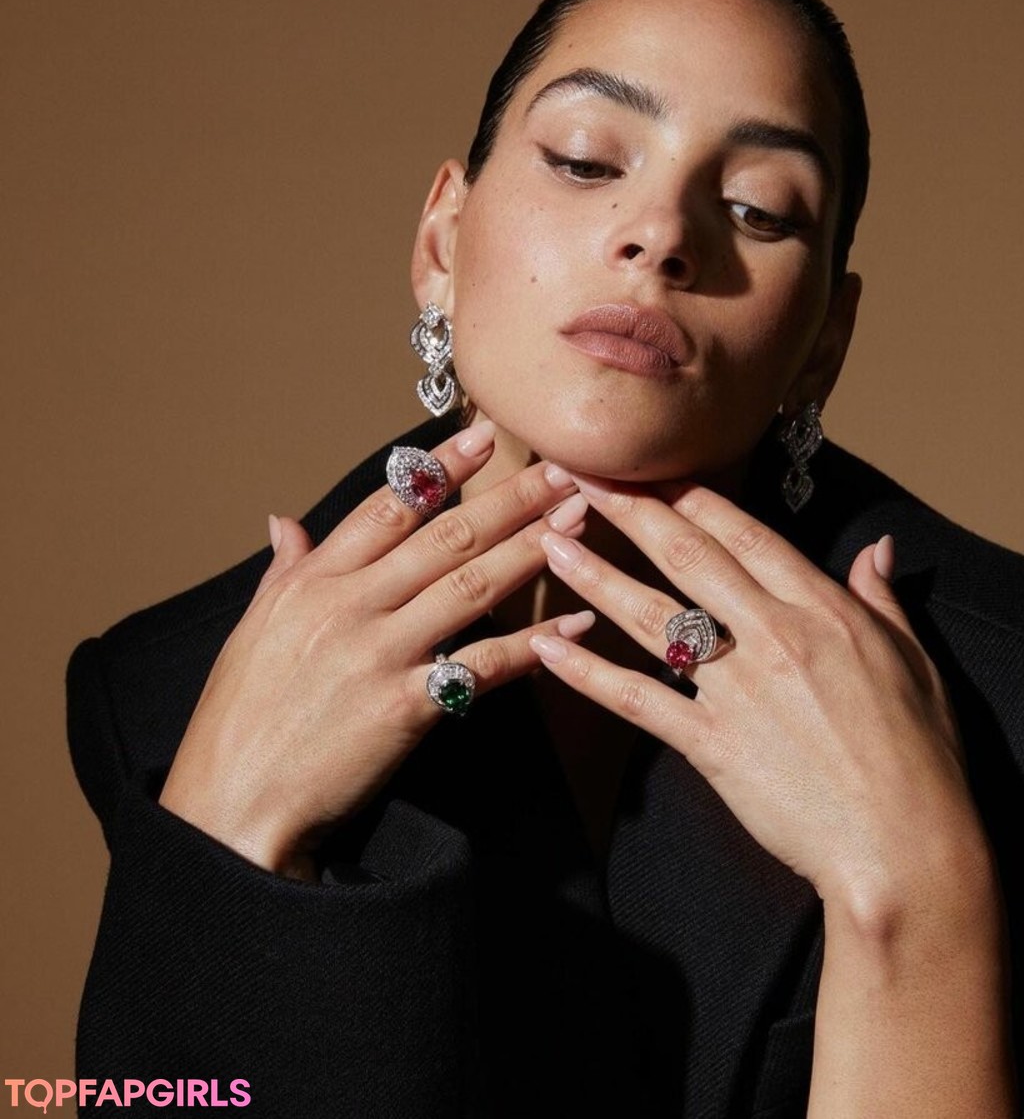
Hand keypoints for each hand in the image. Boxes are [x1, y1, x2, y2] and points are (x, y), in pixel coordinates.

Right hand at [159, 421, 591, 878]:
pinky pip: (480, 666)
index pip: (388, 506)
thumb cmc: (241, 719)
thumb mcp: (253, 631)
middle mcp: (348, 605)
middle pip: (444, 536)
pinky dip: (532, 644)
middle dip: (510, 498)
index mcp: (312, 581)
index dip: (442, 466)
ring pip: (469, 586)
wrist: (232, 804)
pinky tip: (574, 623)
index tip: (486, 433)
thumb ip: (282, 571)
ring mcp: (377, 654)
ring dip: (530, 550)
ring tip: (577, 522)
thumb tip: (283, 521)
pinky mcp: (404, 708)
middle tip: (563, 469)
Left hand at [530, 475, 987, 913]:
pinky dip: (590, 674)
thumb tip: (876, 549)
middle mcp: (772, 636)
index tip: (650, 469)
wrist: (904, 847)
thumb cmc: (921, 757)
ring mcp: (736, 689)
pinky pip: (638, 700)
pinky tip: (549, 650)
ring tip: (549, 544)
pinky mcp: (711, 744)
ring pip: (651, 617)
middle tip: (581, 476)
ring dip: (595, 576)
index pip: (743, 533)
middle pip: (686, 557)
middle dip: (630, 510)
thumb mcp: (915, 661)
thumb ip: (883, 598)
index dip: (690, 496)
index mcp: (821, 609)